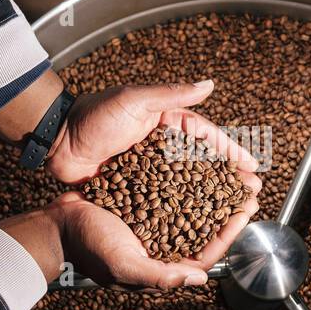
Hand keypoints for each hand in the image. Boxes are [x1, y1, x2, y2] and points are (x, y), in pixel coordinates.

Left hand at [45, 80, 262, 191]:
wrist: (58, 140)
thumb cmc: (93, 115)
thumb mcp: (134, 99)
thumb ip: (171, 94)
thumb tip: (209, 85)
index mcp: (167, 123)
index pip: (207, 138)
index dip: (231, 152)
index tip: (252, 165)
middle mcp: (163, 148)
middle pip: (204, 165)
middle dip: (229, 179)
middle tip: (252, 193)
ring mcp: (151, 170)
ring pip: (188, 186)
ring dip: (211, 198)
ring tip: (233, 211)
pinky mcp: (137, 189)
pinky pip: (164, 201)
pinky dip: (182, 211)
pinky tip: (198, 224)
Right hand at [47, 189, 256, 289]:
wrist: (57, 224)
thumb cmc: (88, 247)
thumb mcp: (124, 265)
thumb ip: (160, 276)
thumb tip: (200, 279)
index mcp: (163, 265)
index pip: (206, 252)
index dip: (229, 233)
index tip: (246, 211)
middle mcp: (162, 244)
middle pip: (205, 228)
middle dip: (227, 209)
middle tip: (248, 188)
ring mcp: (153, 223)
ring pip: (192, 207)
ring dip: (213, 191)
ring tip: (231, 173)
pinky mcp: (143, 202)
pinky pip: (171, 191)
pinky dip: (187, 179)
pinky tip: (200, 163)